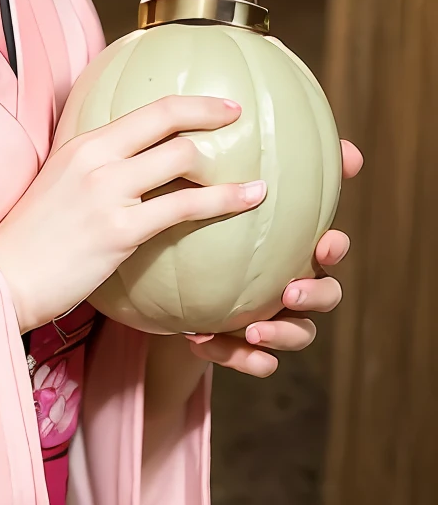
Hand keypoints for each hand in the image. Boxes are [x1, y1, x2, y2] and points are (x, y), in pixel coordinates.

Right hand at [0, 94, 266, 333]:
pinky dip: (225, 201)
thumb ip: (94, 173)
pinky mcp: (119, 229)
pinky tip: (250, 201)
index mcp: (83, 144)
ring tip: (256, 180)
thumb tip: (134, 175)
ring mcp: (107, 191)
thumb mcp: (60, 189)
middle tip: (242, 125)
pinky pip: (184, 207)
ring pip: (181, 159)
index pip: (149, 110)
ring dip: (225, 168)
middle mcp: (96, 158)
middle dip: (214, 118)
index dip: (193, 104)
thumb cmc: (31, 242)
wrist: (3, 276)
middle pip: (169, 123)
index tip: (224, 106)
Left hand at [184, 140, 363, 375]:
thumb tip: (327, 143)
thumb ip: (260, 164)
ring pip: (296, 336)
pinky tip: (201, 343)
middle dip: (315, 297)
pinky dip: (234, 358)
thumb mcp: (224, 188)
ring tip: (250, 331)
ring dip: (280, 337)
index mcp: (295, 249)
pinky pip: (250, 361)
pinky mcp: (238, 345)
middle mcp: (291, 284)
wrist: (169, 273)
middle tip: (289, 292)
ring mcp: (270, 317)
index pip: (331, 249)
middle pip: (325, 297)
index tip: (323, 244)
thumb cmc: (211, 225)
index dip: (335, 249)